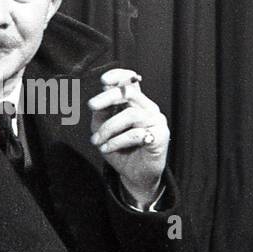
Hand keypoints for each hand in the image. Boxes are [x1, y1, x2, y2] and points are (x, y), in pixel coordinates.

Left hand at [88, 68, 168, 203]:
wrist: (135, 175)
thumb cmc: (120, 149)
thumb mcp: (103, 129)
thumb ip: (101, 114)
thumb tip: (96, 103)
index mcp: (135, 103)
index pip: (130, 82)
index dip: (119, 76)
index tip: (104, 80)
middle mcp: (148, 108)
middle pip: (129, 93)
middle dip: (108, 97)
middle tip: (91, 106)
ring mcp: (156, 121)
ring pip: (130, 114)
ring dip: (108, 128)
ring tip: (97, 141)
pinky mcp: (160, 136)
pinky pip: (135, 134)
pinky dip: (116, 141)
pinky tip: (107, 148)